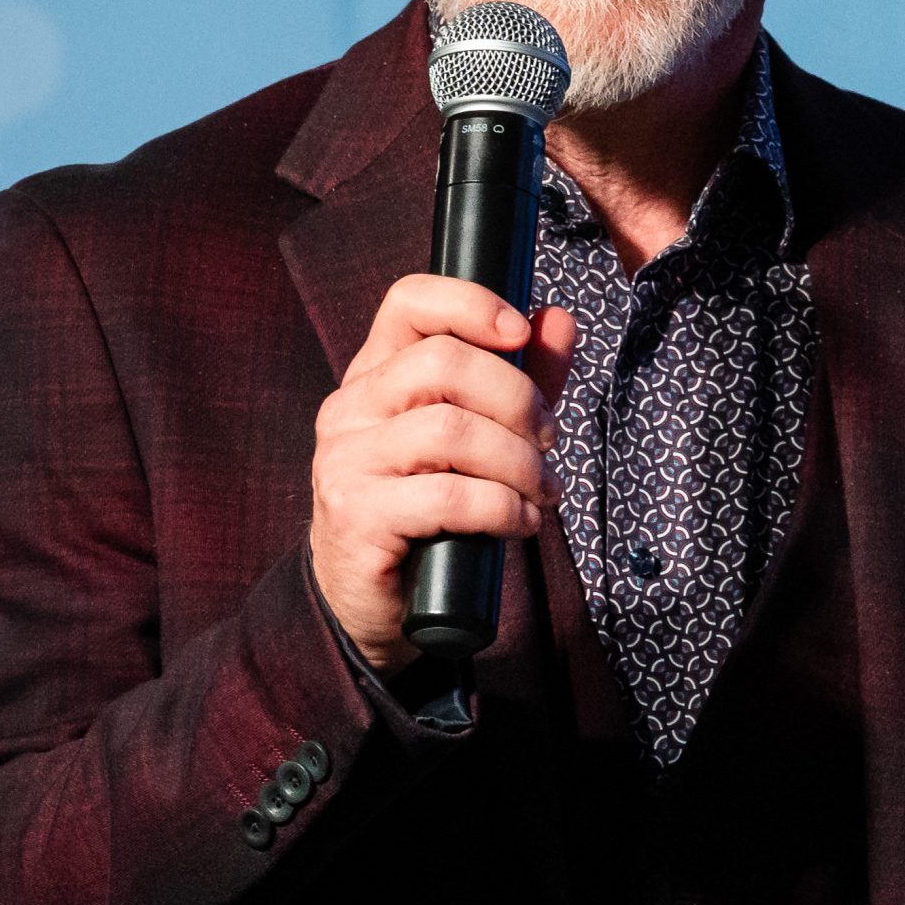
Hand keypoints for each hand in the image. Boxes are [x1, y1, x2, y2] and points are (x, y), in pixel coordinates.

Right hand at [309, 275, 577, 672]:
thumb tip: (558, 318)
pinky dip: (503, 508)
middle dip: (519, 399)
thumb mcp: (479, 438)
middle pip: (443, 362)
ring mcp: (346, 460)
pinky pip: (448, 497)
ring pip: (451, 431)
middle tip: (550, 440)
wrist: (374, 603)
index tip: (521, 334)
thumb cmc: (430, 512)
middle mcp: (350, 407)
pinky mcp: (357, 516)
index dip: (470, 303)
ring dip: (518, 461)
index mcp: (375, 374)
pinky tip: (520, 522)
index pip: (408, 302)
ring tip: (543, 490)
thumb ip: (520, 378)